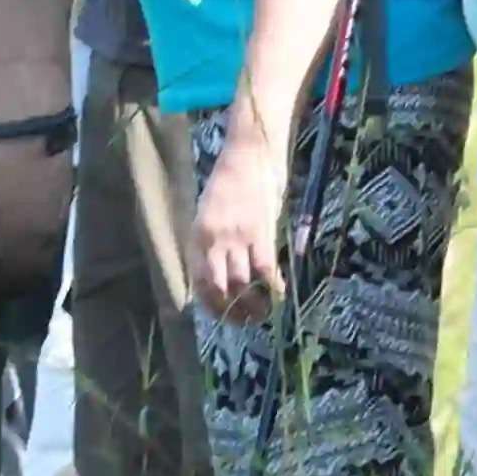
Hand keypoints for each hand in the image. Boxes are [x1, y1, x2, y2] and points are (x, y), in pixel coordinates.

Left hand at [193, 113, 290, 325]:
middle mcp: (213, 241)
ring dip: (252, 306)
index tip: (222, 314)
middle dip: (231, 312)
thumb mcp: (210, 212)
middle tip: (243, 322)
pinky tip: (279, 297)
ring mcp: (236, 238)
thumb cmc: (230, 180)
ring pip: (241, 284)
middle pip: (219, 288)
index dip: (211, 304)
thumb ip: (212, 241)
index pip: (199, 281)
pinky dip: (273, 289)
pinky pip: (265, 271)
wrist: (249, 154)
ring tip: (262, 314)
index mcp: (197, 236)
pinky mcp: (259, 233)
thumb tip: (221, 272)